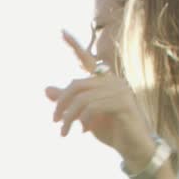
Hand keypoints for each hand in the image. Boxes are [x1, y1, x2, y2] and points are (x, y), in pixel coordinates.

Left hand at [44, 31, 156, 164]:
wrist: (133, 147)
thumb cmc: (110, 130)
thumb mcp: (84, 115)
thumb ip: (68, 102)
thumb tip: (46, 89)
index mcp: (104, 81)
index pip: (87, 59)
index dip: (74, 46)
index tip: (60, 31)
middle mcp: (112, 81)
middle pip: (76, 85)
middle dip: (61, 104)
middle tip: (54, 121)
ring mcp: (119, 90)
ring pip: (81, 99)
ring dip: (69, 118)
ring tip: (64, 132)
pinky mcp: (122, 103)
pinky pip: (93, 107)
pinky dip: (84, 121)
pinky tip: (84, 131)